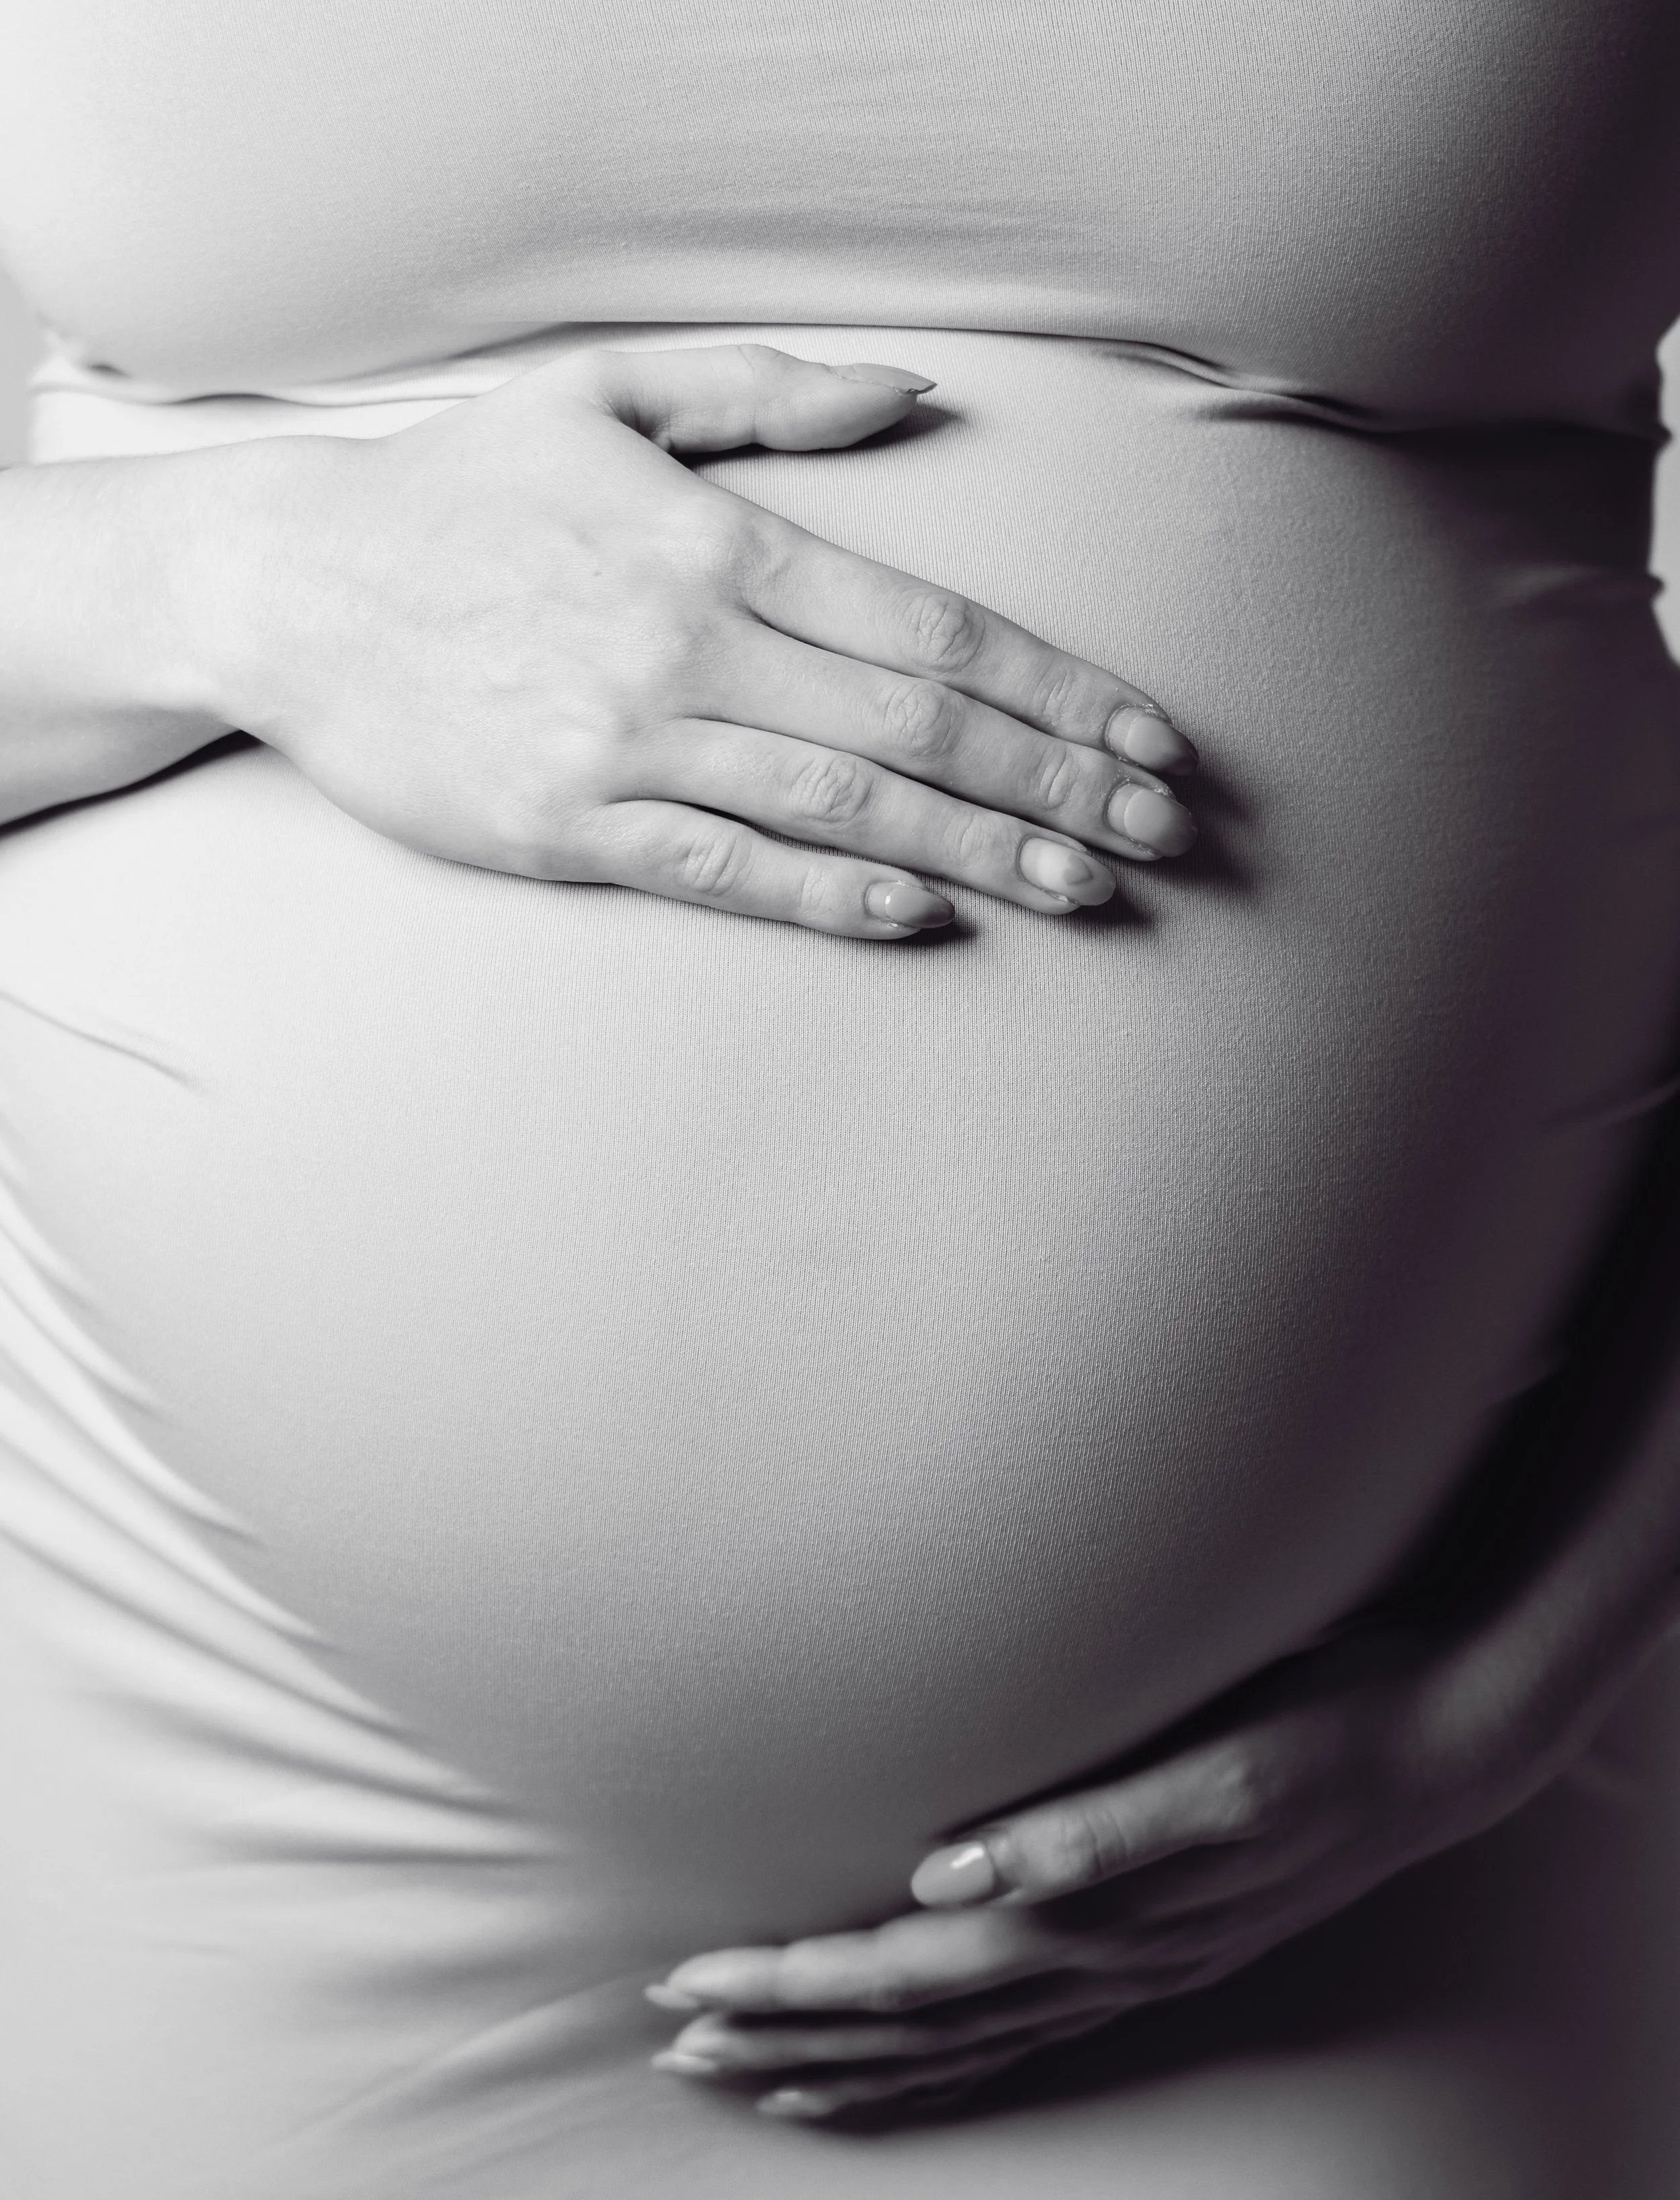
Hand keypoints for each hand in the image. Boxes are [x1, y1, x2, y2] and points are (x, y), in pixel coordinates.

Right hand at [208, 342, 1195, 936]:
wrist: (288, 589)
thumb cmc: (458, 493)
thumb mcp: (605, 394)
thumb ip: (766, 396)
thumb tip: (914, 401)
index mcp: (716, 541)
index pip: (932, 627)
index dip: (1057, 688)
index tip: (1145, 736)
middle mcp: (690, 646)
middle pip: (917, 725)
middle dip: (1055, 781)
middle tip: (1161, 831)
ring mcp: (629, 745)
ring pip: (842, 804)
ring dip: (977, 847)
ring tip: (1085, 885)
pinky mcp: (568, 829)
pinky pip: (725, 870)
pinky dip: (829, 894)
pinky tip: (919, 912)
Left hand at [644, 1621, 1579, 2120]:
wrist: (1424, 1749)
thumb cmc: (1312, 1732)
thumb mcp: (1216, 1769)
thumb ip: (1090, 1826)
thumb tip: (955, 1863)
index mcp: (1093, 1913)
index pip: (906, 1969)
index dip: (796, 1981)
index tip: (693, 1982)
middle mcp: (1096, 1960)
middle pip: (908, 2019)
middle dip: (785, 2030)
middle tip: (676, 2038)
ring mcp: (1121, 1971)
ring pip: (952, 2043)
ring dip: (843, 2061)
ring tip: (746, 2075)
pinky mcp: (1144, 1958)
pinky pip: (1013, 2040)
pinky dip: (935, 2066)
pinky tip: (892, 2069)